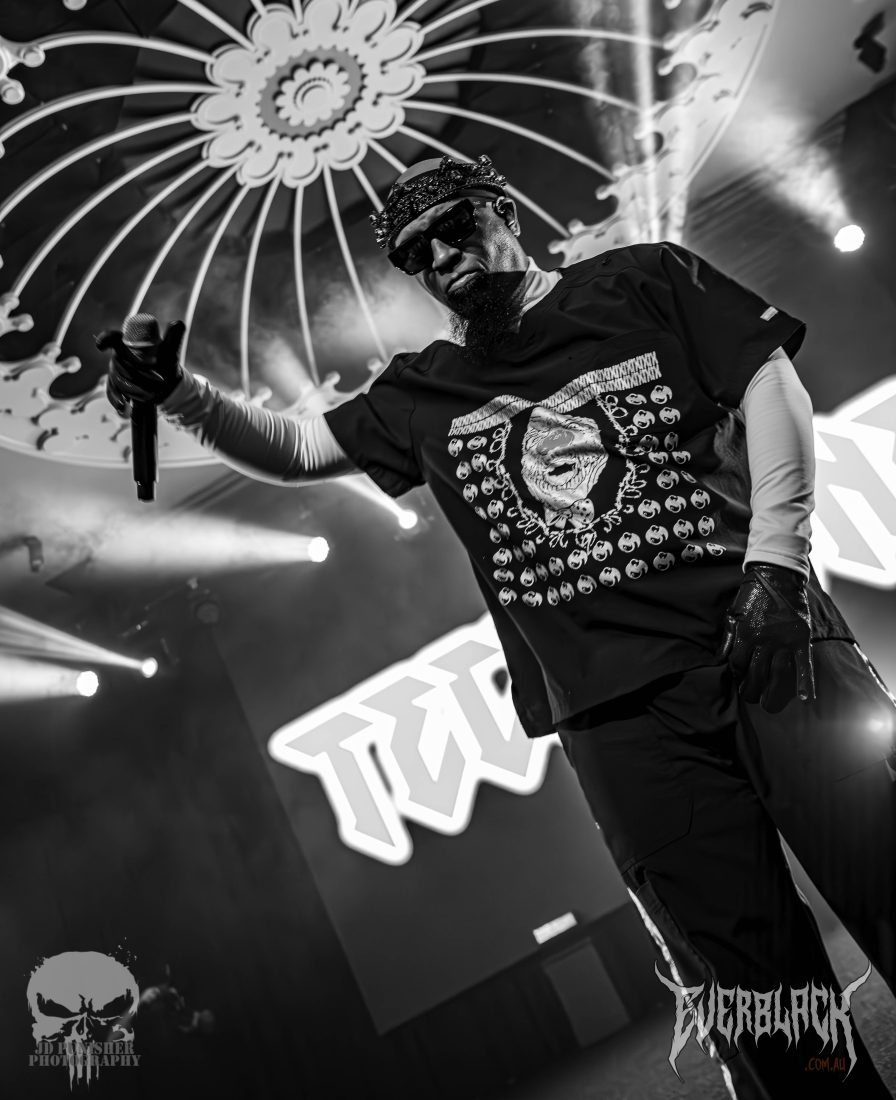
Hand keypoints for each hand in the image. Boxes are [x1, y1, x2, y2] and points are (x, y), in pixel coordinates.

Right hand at [95, 320, 185, 415]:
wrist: (166, 383)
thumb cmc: (166, 363)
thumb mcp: (170, 351)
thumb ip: (173, 337)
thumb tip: (178, 323)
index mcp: (128, 343)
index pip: (113, 338)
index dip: (106, 339)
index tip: (101, 345)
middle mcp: (118, 355)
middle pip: (118, 365)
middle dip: (136, 374)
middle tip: (157, 380)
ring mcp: (114, 370)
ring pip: (115, 379)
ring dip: (132, 388)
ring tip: (149, 393)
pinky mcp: (114, 384)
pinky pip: (111, 392)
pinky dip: (117, 400)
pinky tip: (124, 408)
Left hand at [718, 562, 814, 712]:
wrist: (777, 575)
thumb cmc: (752, 595)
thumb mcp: (733, 614)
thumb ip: (728, 638)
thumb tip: (720, 659)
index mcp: (745, 634)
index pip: (738, 665)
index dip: (737, 675)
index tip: (738, 681)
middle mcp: (765, 640)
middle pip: (757, 675)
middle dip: (752, 691)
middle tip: (752, 699)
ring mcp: (784, 640)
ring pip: (778, 675)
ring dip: (774, 694)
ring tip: (769, 706)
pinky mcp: (801, 637)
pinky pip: (804, 663)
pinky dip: (805, 682)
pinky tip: (805, 699)